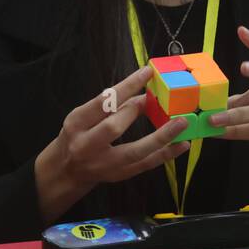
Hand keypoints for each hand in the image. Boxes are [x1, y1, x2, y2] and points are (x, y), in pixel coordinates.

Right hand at [35, 65, 189, 194]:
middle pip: (113, 128)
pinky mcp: (119, 176)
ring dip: (161, 137)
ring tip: (181, 123)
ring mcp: (104, 164)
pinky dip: (165, 154)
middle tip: (157, 99)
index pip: (102, 103)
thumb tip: (145, 95)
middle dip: (135, 111)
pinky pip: (145, 165)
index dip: (125, 87)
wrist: (66, 171)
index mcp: (76, 124)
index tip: (146, 73)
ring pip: (134, 152)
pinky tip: (182, 144)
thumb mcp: (85, 116)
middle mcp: (87, 145)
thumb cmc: (77, 135)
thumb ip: (112, 106)